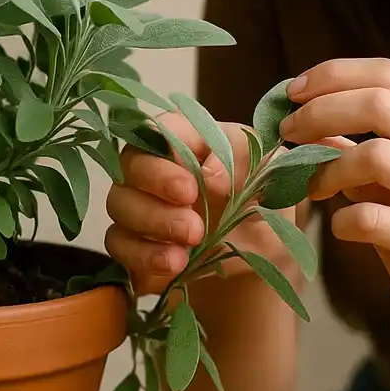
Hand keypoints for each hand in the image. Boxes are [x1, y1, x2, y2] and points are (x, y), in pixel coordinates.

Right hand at [104, 114, 292, 294]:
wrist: (262, 249)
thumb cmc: (260, 195)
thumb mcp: (270, 169)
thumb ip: (245, 158)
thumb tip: (209, 175)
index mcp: (186, 138)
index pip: (159, 127)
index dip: (169, 147)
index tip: (195, 177)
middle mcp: (153, 167)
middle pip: (129, 164)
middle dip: (157, 183)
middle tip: (192, 203)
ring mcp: (138, 205)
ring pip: (119, 204)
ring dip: (153, 222)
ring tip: (193, 239)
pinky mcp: (134, 243)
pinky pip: (119, 245)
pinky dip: (143, 255)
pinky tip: (175, 263)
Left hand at [280, 58, 389, 342]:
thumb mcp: (382, 174)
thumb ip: (350, 141)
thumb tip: (295, 110)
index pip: (389, 74)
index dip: (334, 75)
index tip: (292, 92)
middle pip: (381, 104)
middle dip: (322, 113)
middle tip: (288, 134)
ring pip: (379, 157)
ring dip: (329, 169)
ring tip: (313, 188)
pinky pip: (374, 219)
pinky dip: (343, 220)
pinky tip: (341, 227)